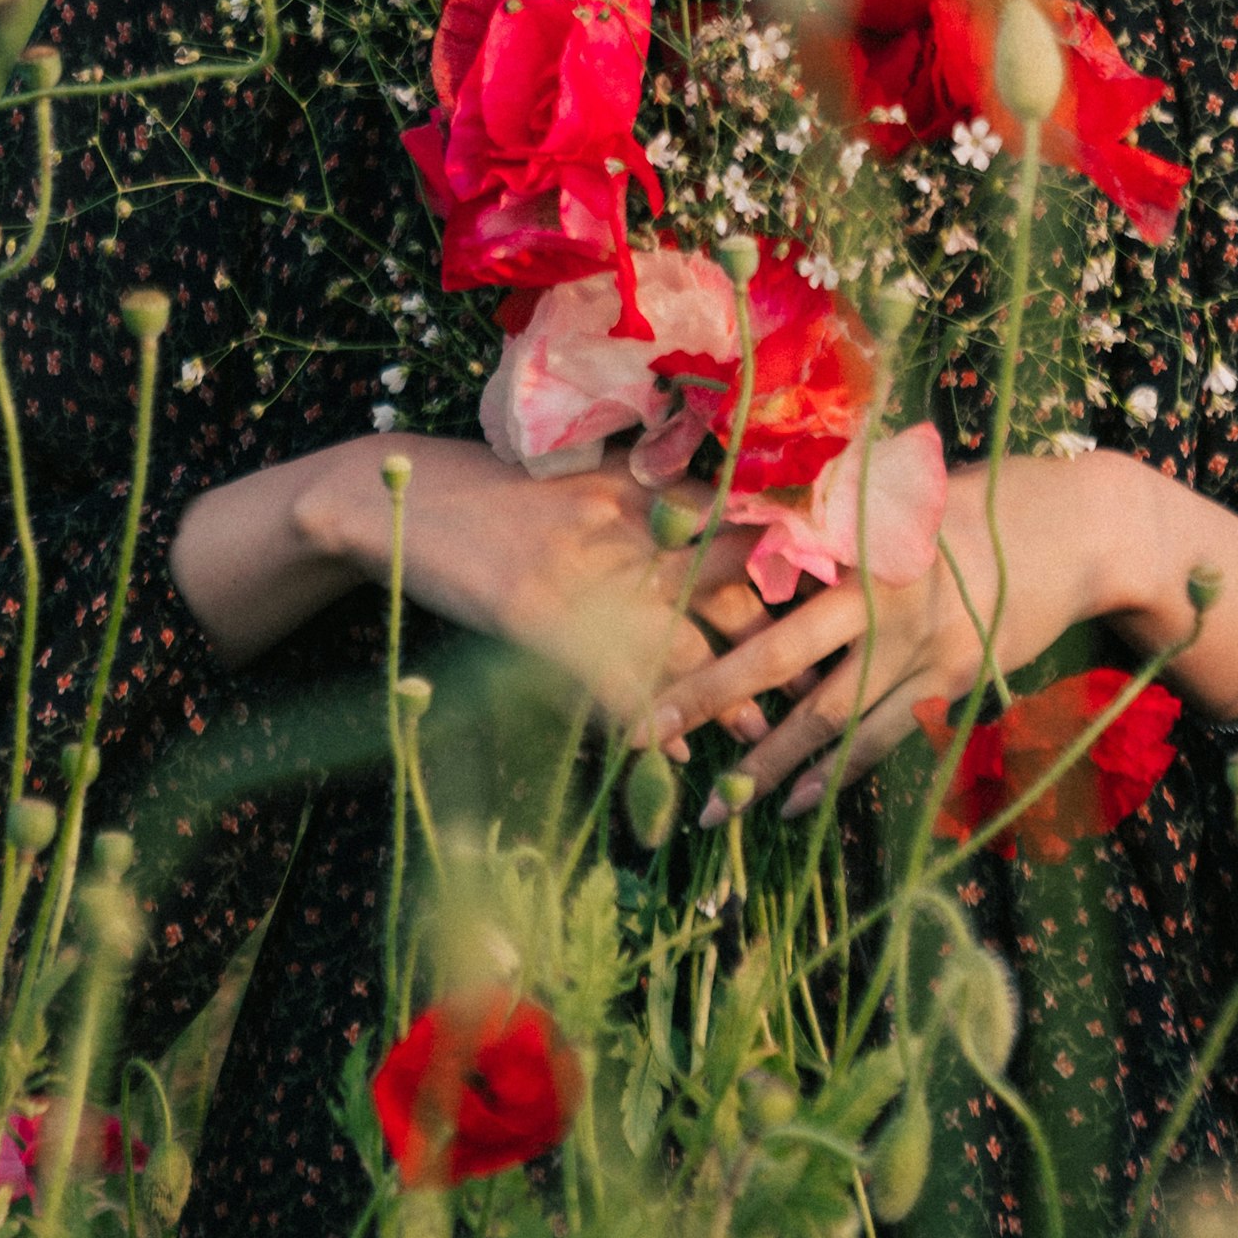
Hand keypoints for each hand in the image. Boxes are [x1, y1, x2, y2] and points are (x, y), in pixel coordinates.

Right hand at [176, 433, 771, 730]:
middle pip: (719, 577)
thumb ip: (642, 511)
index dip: (789, 555)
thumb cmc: (493, 495)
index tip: (843, 586)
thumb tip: (716, 552)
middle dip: (770, 630)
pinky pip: (601, 673)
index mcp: (636, 486)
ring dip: (717, 690)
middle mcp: (621, 522)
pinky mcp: (535, 612)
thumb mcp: (575, 489)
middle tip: (820, 672)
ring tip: (758, 730)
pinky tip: (661, 751)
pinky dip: (635, 714)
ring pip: (670, 635)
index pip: (732, 516)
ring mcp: (580, 569)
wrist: (395, 495)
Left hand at [643, 451, 1237, 813]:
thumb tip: (742, 512)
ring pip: (833, 718)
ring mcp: (922, 646)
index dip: (695, 590)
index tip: (634, 612)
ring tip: (719, 804)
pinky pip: (885, 736)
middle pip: (780, 656)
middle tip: (645, 731)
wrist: (1080, 530)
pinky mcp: (955, 681)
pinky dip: (838, 770)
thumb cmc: (973, 498)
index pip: (759, 565)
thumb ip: (829, 508)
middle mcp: (882, 593)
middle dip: (709, 697)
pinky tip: (797, 800)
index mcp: (856, 535)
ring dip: (771, 763)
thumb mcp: (898, 489)